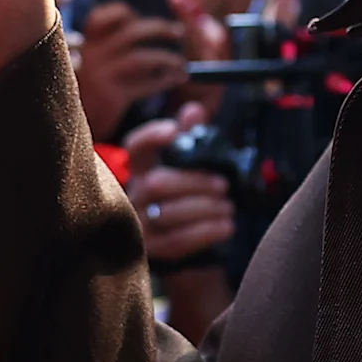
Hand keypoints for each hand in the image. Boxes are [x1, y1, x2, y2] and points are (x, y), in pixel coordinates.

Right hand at [73, 0, 187, 142]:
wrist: (64, 128)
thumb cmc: (83, 95)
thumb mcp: (84, 66)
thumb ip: (102, 49)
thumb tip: (137, 31)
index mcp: (83, 44)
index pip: (100, 17)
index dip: (122, 12)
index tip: (138, 16)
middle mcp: (90, 55)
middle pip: (130, 32)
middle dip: (159, 28)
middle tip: (177, 31)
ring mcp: (100, 75)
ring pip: (141, 58)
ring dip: (167, 58)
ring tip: (180, 63)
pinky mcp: (110, 95)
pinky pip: (145, 84)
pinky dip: (165, 79)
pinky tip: (174, 79)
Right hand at [122, 105, 231, 261]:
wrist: (182, 248)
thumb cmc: (186, 199)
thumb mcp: (189, 167)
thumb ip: (191, 137)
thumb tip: (193, 110)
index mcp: (142, 170)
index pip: (135, 148)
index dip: (151, 138)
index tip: (174, 131)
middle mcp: (134, 195)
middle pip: (155, 183)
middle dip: (194, 182)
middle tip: (222, 185)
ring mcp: (139, 225)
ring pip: (166, 213)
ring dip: (204, 208)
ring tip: (227, 206)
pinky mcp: (153, 251)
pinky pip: (177, 240)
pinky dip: (206, 231)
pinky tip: (226, 225)